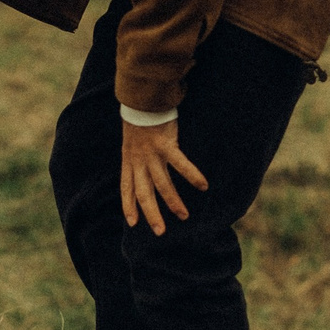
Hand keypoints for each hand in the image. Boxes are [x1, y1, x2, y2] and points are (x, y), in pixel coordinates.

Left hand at [120, 118, 209, 235]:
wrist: (141, 98)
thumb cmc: (141, 119)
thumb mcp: (132, 141)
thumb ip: (138, 156)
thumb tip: (144, 167)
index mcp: (129, 160)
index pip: (126, 187)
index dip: (129, 205)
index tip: (133, 223)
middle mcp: (139, 160)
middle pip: (143, 192)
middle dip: (151, 214)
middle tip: (160, 232)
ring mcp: (151, 154)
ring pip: (161, 183)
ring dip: (172, 201)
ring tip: (183, 215)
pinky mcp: (165, 144)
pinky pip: (180, 164)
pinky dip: (191, 175)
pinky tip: (203, 186)